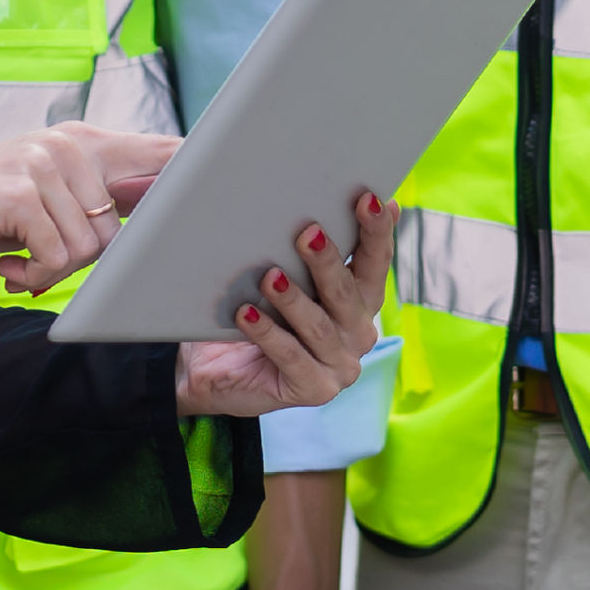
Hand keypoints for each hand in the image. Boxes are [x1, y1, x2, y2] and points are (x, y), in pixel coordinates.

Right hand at [0, 123, 178, 294]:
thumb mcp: (44, 194)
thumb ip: (95, 198)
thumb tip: (153, 221)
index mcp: (83, 143)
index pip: (158, 151)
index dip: (195, 170)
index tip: (233, 182)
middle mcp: (69, 146)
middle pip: (123, 226)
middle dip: (90, 260)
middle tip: (46, 259)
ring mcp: (44, 165)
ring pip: (91, 248)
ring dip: (53, 270)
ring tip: (19, 259)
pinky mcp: (21, 194)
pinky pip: (57, 258)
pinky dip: (32, 277)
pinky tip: (5, 266)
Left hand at [175, 193, 389, 420]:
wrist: (213, 367)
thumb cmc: (255, 311)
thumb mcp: (284, 276)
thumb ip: (307, 250)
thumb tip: (312, 202)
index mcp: (360, 300)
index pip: (376, 263)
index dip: (377, 232)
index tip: (369, 198)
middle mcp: (359, 333)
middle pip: (348, 293)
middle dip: (329, 262)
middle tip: (307, 233)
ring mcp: (341, 366)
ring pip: (319, 327)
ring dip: (294, 300)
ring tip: (270, 276)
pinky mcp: (314, 390)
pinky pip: (291, 357)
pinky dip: (269, 334)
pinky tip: (247, 314)